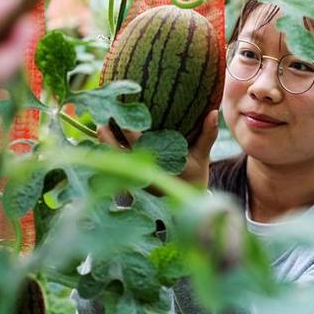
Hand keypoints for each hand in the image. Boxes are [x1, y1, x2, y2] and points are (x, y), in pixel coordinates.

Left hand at [97, 110, 219, 188]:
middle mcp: (144, 173)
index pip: (140, 146)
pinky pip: (116, 166)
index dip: (128, 131)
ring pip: (115, 161)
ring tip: (100, 127)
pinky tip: (104, 140)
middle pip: (119, 154)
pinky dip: (109, 153)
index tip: (121, 116)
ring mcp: (136, 177)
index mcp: (159, 166)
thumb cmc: (194, 177)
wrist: (188, 201)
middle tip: (102, 121)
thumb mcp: (202, 156)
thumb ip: (207, 134)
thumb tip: (213, 112)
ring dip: (106, 145)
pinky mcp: (132, 180)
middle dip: (108, 139)